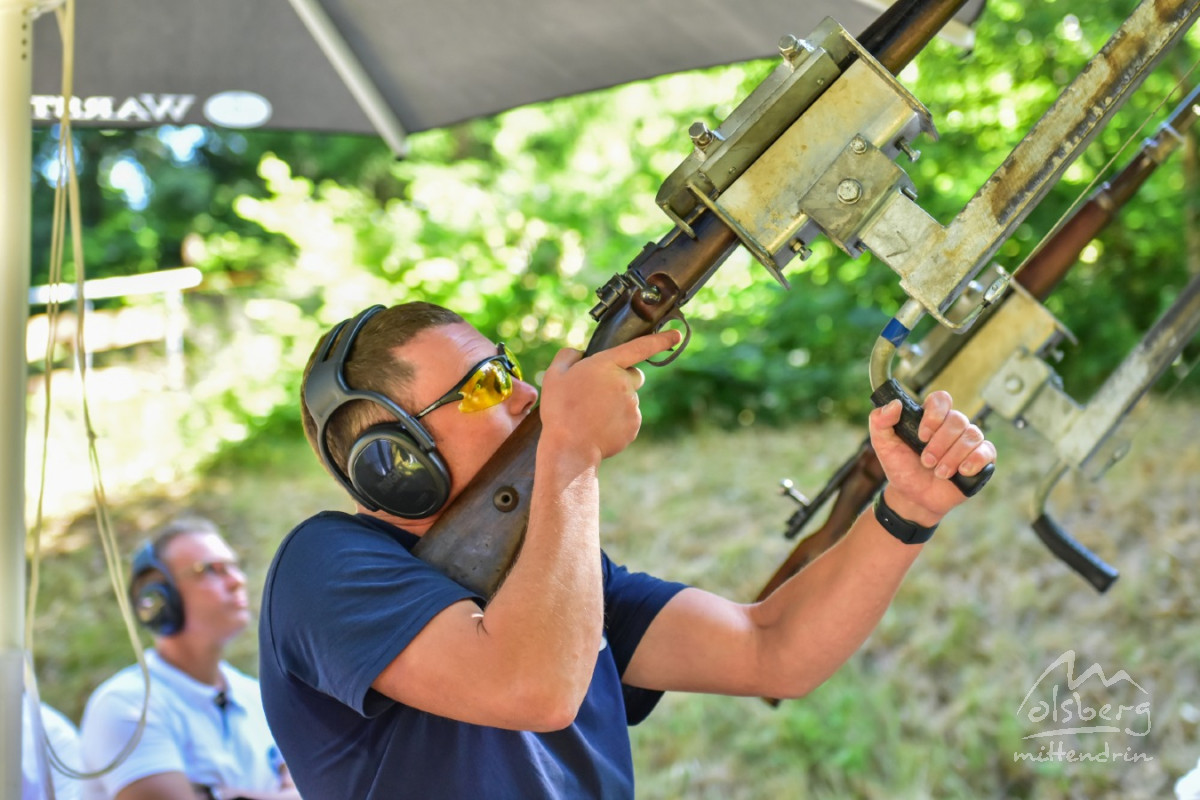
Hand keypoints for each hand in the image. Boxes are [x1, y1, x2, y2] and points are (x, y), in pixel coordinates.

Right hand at [539, 330, 680, 461]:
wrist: (570, 447)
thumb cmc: (560, 409)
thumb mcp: (554, 375)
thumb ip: (569, 356)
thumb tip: (580, 355)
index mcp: (606, 365)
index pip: (640, 347)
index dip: (660, 340)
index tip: (676, 335)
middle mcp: (624, 383)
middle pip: (634, 375)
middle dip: (622, 379)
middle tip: (598, 392)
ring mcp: (632, 405)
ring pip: (629, 399)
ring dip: (616, 403)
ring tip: (592, 415)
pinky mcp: (634, 425)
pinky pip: (628, 418)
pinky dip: (617, 420)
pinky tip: (599, 426)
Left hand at [868, 390, 995, 524]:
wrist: (913, 497)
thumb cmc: (900, 467)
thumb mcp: (883, 445)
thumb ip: (880, 421)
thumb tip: (894, 404)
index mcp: (931, 418)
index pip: (941, 399)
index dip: (934, 415)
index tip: (922, 436)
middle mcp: (952, 426)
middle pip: (957, 420)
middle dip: (940, 443)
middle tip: (926, 461)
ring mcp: (968, 442)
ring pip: (972, 435)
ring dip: (953, 456)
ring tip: (939, 473)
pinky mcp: (981, 459)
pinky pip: (987, 451)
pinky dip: (974, 460)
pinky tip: (961, 472)